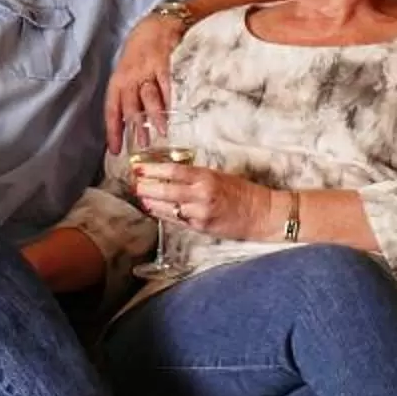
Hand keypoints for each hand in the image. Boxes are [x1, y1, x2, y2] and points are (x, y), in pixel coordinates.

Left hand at [107, 12, 186, 146]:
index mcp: (118, 80)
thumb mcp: (129, 71)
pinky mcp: (165, 61)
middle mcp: (130, 76)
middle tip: (142, 146)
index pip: (112, 109)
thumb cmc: (141, 51)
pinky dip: (170, 97)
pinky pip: (166, 83)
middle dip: (136, 127)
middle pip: (130, 106)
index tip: (116, 150)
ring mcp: (147, 68)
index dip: (113, 131)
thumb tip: (131, 124)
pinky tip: (175, 110)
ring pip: (148, 96)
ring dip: (154, 116)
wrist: (157, 22)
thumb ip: (130, 95)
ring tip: (161, 132)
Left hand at [132, 161, 273, 238]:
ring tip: (141, 197)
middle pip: (165, 190)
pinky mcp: (201, 228)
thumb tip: (169, 175)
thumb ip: (196, 177)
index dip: (152, 169)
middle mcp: (202, 195)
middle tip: (134, 183)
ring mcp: (200, 213)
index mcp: (207, 177)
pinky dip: (163, 214)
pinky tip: (154, 210)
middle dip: (146, 187)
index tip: (138, 167)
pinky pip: (176, 220)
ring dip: (151, 202)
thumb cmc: (243, 192)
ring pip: (167, 208)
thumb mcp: (220, 176)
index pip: (173, 171)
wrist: (262, 214)